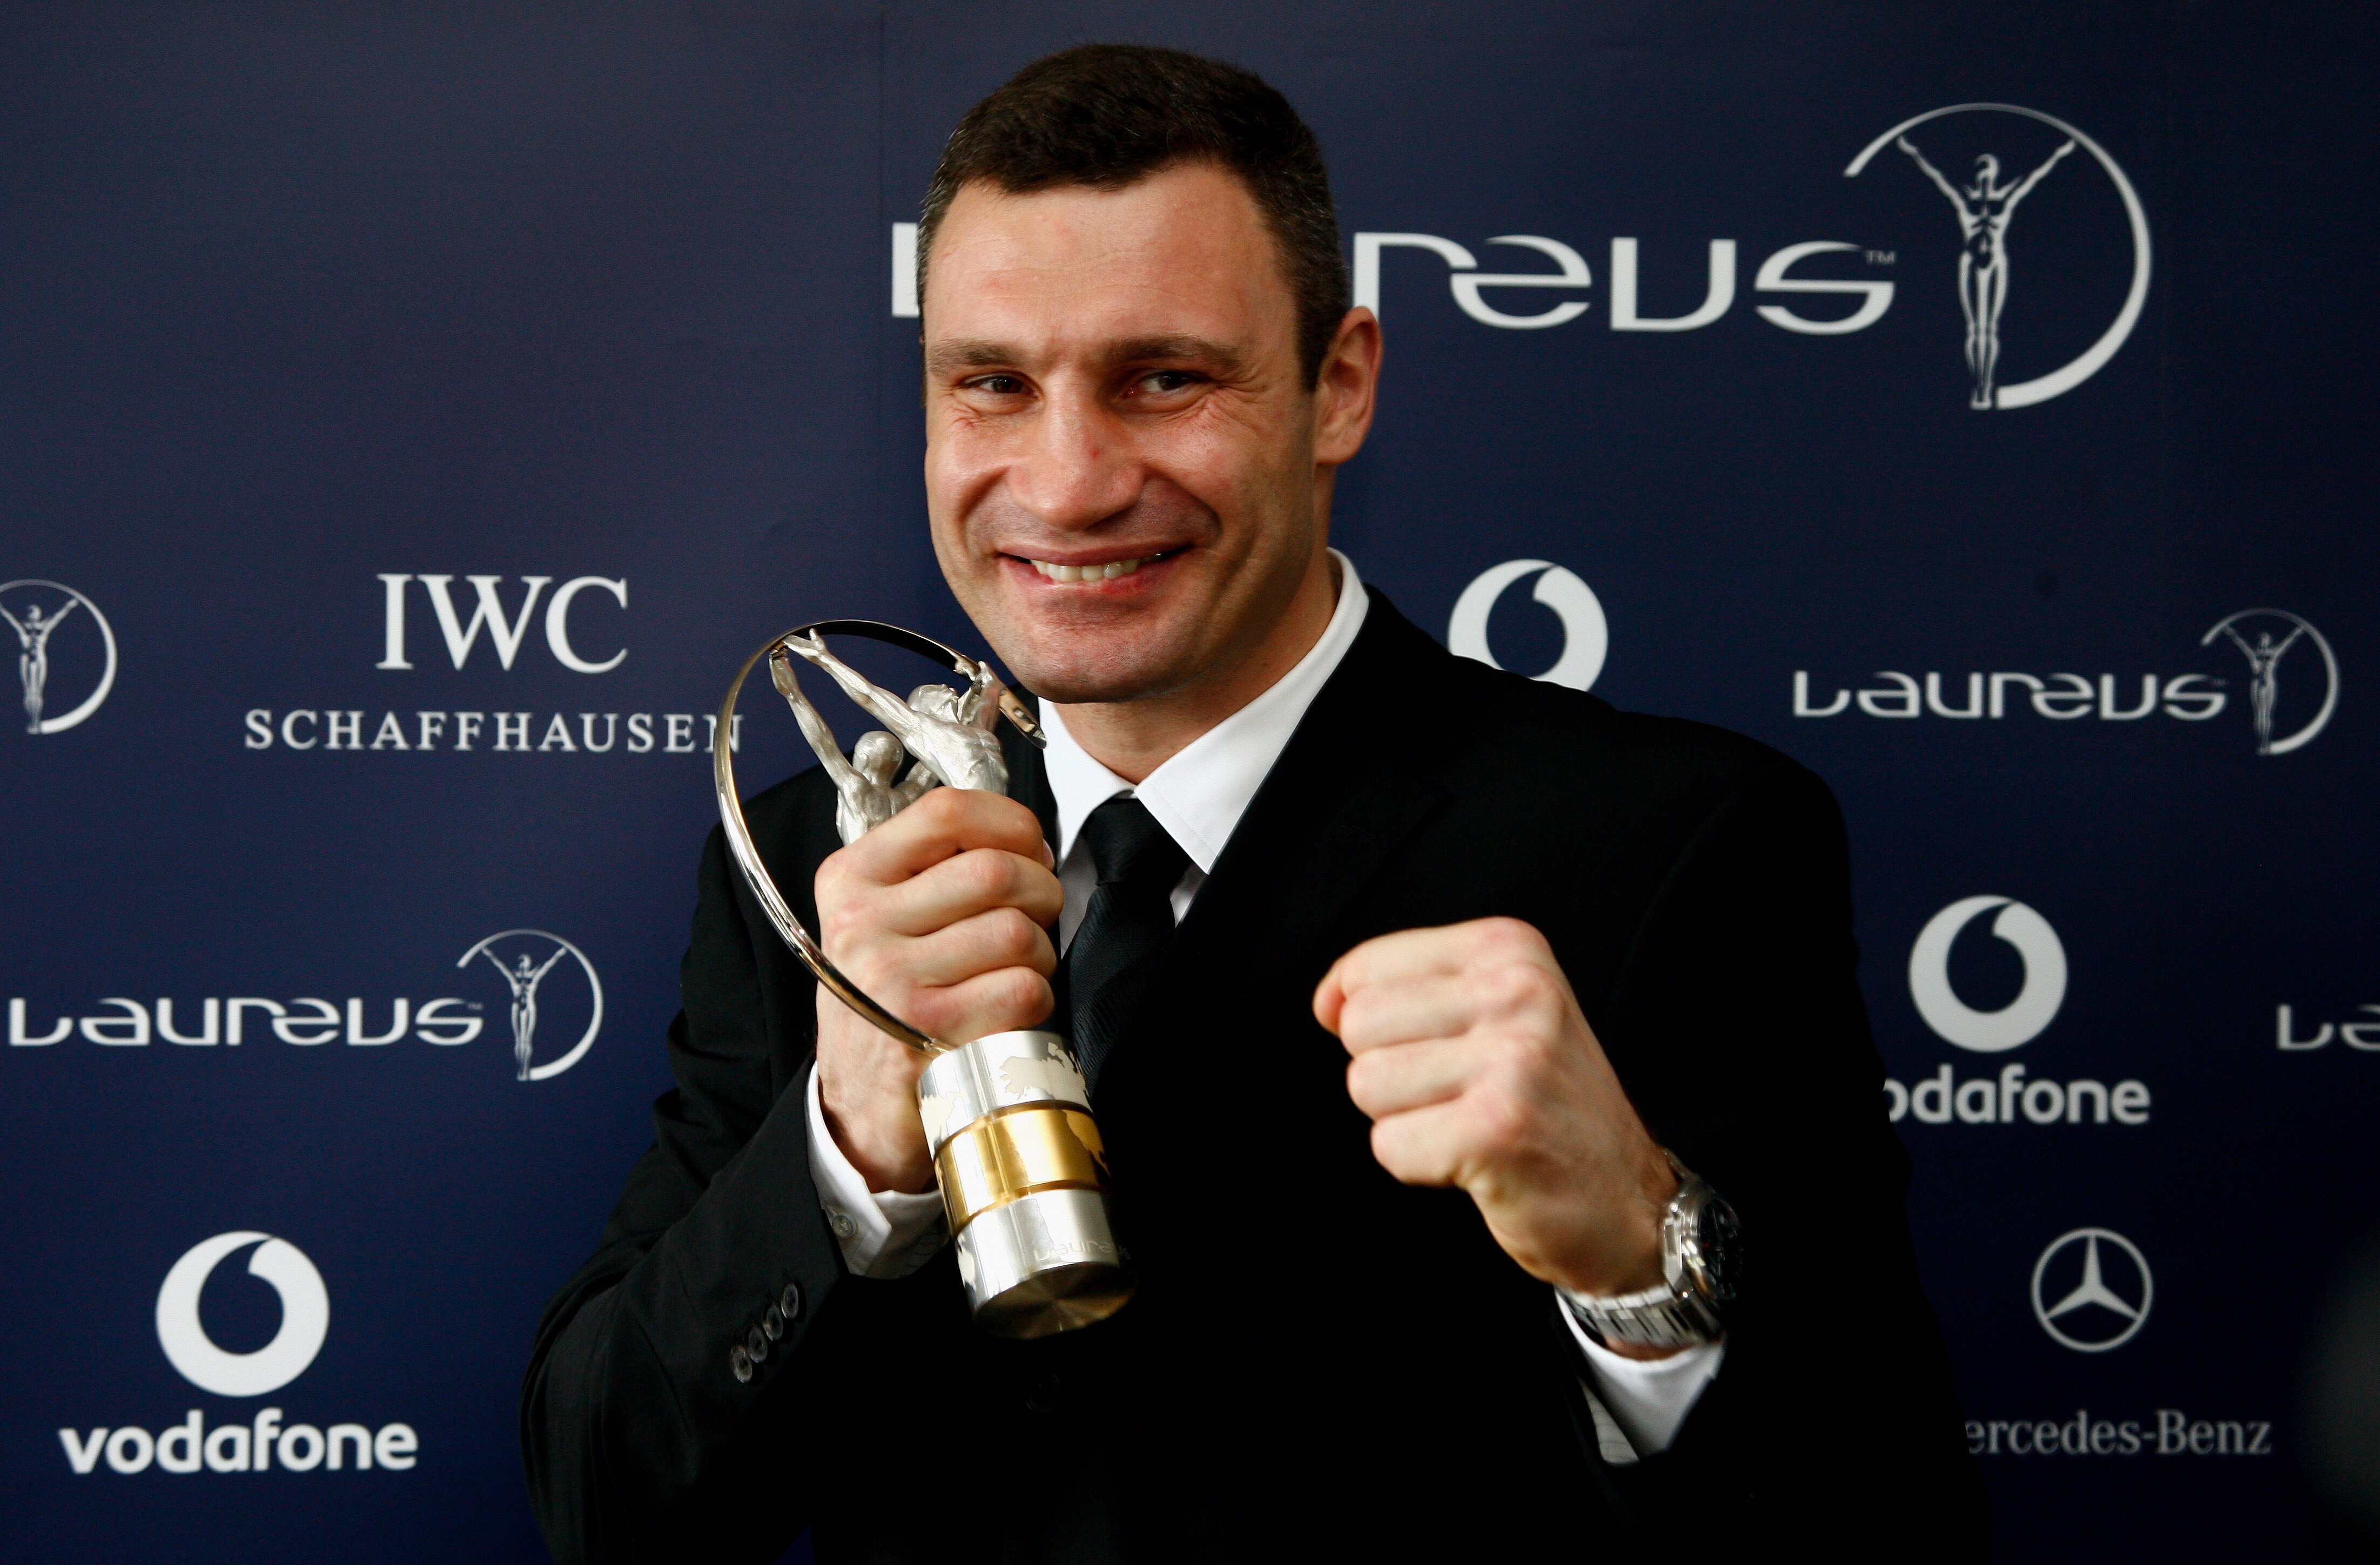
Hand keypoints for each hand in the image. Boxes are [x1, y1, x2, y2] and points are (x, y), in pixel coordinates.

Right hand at [813, 788, 1060, 1192]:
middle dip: (1043, 891)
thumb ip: (934, 868)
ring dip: (1042, 952)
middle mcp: (862, 923)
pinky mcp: (925, 1031)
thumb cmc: (886, 999)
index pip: (947, 811)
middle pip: (995, 870)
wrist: (858, 1102)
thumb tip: (1024, 837)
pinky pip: (1021, 988)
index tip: (1031, 848)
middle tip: (1040, 915)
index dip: (1011, 823)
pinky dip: (1037, 999)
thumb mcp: (882, 918)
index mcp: (852, 878)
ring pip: (1017, 931)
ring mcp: (890, 978)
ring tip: (1021, 969)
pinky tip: (1013, 1009)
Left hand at [1314, 918, 1680, 1342]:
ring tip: (1469, 1124)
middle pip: (1360, 1026)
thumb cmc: (1551, 1110)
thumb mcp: (1500, 1013)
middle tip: (1458, 1094)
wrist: (1629, 1203)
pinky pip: (1389, 1145)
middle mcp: (1517, 991)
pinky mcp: (1495, 1128)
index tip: (1422, 1050)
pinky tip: (1476, 1160)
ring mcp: (1511, 1059)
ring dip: (1406, 1120)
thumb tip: (1327, 1003)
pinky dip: (1420, 1165)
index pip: (1367, 968)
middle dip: (1390, 1073)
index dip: (1364, 1019)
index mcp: (1512, 949)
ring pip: (1367, 1084)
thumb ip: (1411, 991)